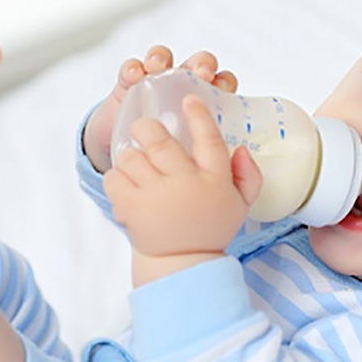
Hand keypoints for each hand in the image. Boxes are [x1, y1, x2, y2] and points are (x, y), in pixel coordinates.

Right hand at [84, 45, 237, 173]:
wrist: (129, 175)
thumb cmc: (172, 169)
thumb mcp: (202, 171)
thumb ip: (231, 169)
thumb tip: (243, 151)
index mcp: (207, 106)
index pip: (223, 84)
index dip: (224, 82)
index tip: (221, 89)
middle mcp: (184, 90)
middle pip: (198, 64)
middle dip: (201, 63)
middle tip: (200, 73)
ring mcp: (157, 85)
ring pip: (165, 59)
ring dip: (164, 57)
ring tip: (158, 67)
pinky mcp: (129, 87)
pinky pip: (132, 70)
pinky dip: (134, 68)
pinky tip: (135, 76)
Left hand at [102, 94, 261, 263]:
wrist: (182, 262)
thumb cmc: (210, 226)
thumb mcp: (240, 203)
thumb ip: (247, 174)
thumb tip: (240, 148)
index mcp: (214, 180)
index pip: (209, 139)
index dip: (198, 115)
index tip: (189, 99)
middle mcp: (184, 184)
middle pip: (159, 141)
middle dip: (147, 128)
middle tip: (145, 130)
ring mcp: (155, 196)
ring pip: (131, 156)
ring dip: (131, 156)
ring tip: (137, 165)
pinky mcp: (130, 208)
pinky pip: (114, 178)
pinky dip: (117, 177)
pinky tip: (128, 185)